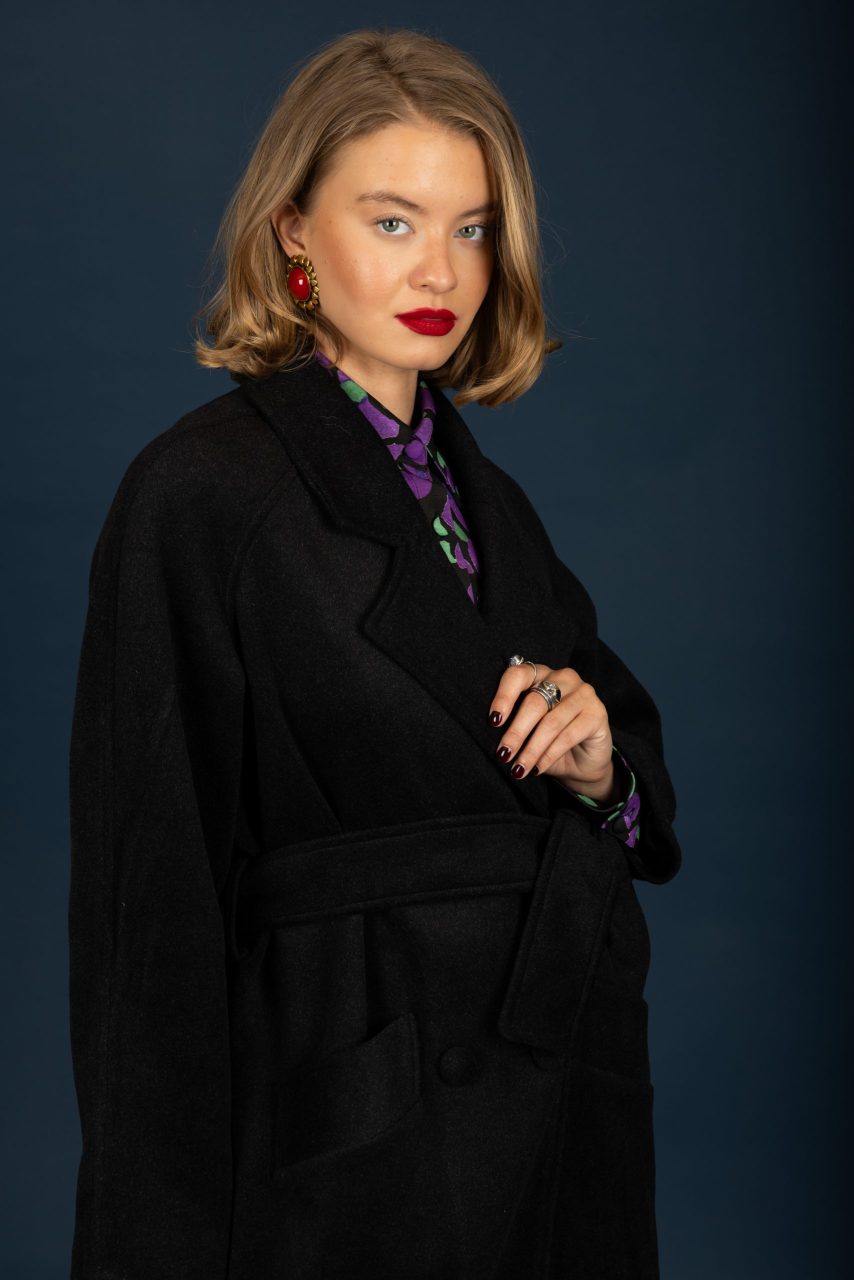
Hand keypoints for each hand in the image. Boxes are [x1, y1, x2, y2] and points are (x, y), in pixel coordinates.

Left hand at [488, 662, 618, 803]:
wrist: (583, 764)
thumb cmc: (550, 743)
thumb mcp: (528, 733)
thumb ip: (513, 726)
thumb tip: (492, 736)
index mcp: (541, 675)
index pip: (519, 675)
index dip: (504, 696)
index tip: (494, 721)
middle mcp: (563, 678)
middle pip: (535, 702)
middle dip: (516, 732)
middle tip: (504, 754)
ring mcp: (583, 693)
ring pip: (551, 722)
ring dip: (532, 749)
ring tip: (519, 768)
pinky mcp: (597, 713)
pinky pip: (568, 735)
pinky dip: (550, 755)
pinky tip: (538, 768)